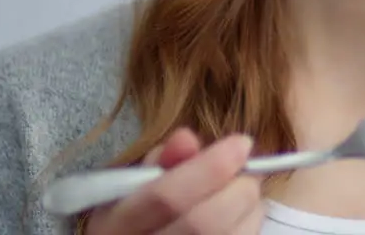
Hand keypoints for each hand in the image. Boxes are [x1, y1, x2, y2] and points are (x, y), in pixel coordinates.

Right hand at [83, 128, 262, 233]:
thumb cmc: (138, 217)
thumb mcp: (133, 187)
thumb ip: (161, 161)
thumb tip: (187, 139)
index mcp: (116, 226)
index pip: (166, 197)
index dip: (210, 168)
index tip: (241, 143)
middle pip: (203, 224)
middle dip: (237, 190)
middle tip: (247, 173)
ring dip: (249, 210)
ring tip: (242, 194)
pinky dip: (248, 225)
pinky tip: (241, 218)